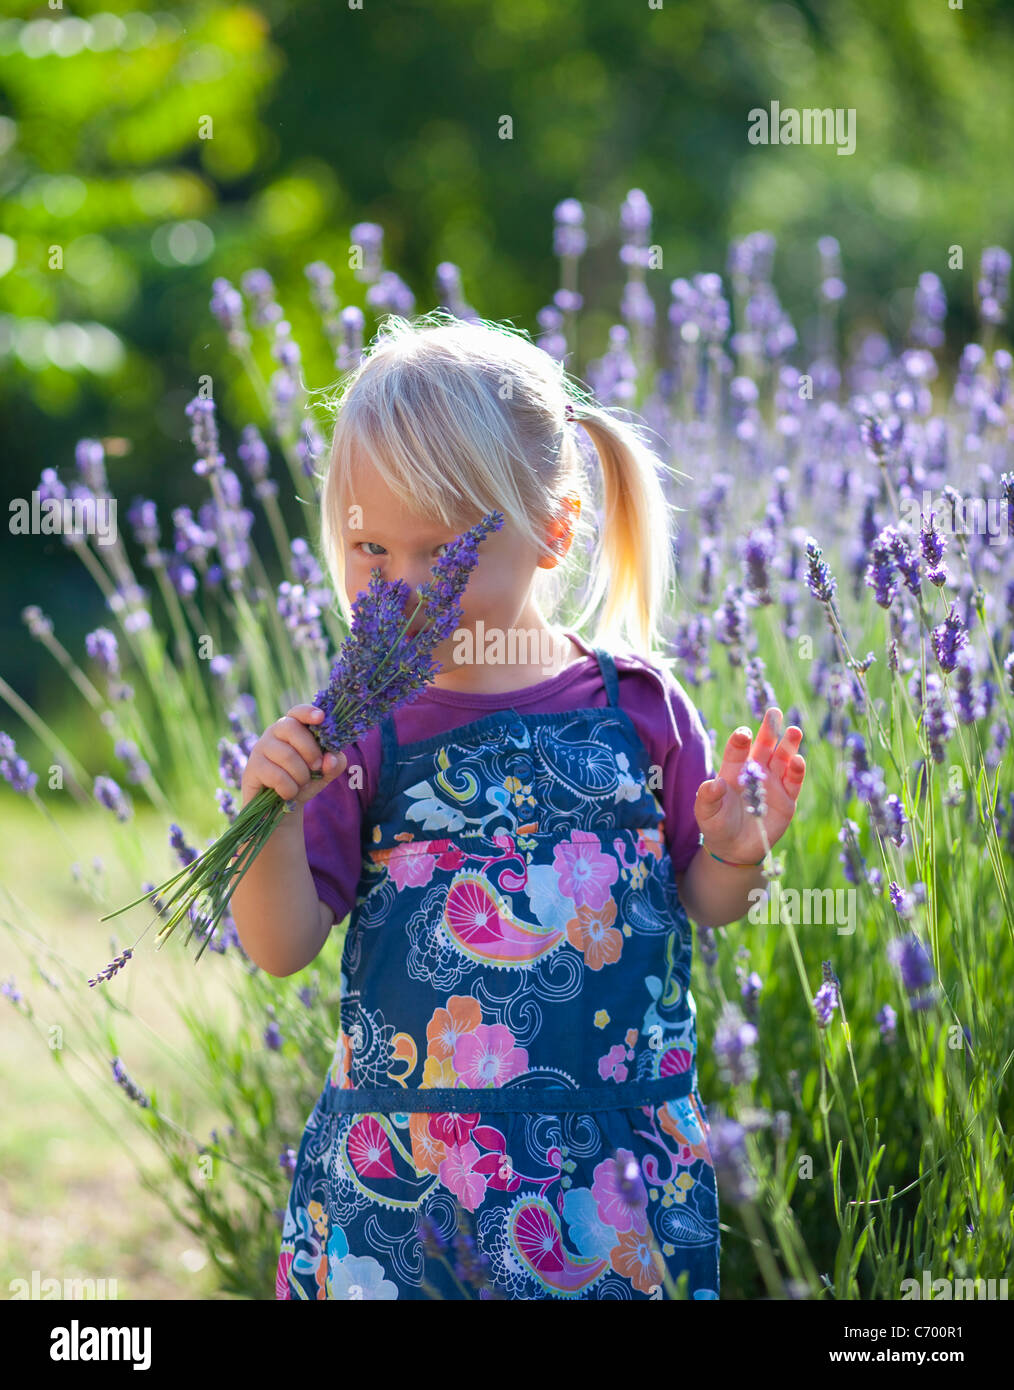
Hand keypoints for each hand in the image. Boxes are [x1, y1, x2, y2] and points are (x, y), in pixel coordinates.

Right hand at [240, 705, 347, 809]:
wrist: (280, 807)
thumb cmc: (303, 781)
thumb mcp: (325, 772)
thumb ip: (335, 762)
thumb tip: (330, 759)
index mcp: (293, 727)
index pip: (297, 711)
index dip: (308, 712)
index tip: (320, 717)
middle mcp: (274, 732)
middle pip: (292, 728)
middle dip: (310, 751)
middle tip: (316, 767)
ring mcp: (261, 748)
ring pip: (287, 755)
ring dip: (301, 776)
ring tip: (300, 784)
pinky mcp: (252, 767)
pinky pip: (277, 776)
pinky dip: (289, 789)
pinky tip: (287, 793)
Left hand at [693, 707, 804, 864]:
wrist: (733, 848)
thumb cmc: (716, 824)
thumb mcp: (706, 812)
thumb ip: (708, 797)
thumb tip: (716, 784)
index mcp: (733, 769)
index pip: (737, 750)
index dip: (740, 741)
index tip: (743, 735)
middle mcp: (755, 771)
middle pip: (764, 746)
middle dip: (769, 730)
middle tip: (774, 712)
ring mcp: (773, 783)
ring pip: (782, 758)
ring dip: (788, 745)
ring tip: (793, 731)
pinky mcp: (787, 799)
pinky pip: (793, 781)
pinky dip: (797, 771)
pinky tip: (797, 760)